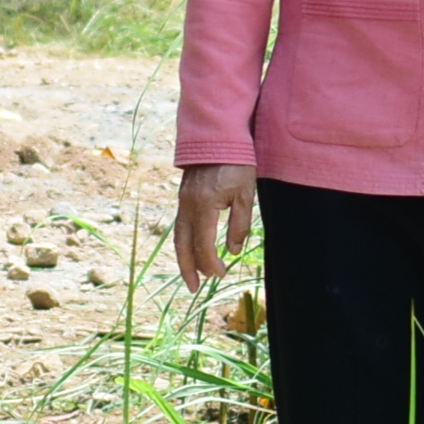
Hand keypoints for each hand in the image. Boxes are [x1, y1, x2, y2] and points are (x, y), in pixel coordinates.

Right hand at [172, 161, 255, 291]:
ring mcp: (183, 200)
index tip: (221, 274)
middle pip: (183, 245)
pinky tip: (191, 249)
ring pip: (178, 236)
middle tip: (194, 289)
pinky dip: (184, 242)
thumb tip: (232, 251)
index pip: (203, 245)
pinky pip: (180, 224)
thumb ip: (240, 224)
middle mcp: (188, 205)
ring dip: (183, 258)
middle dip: (188, 269)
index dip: (211, 263)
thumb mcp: (246, 194)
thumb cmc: (236, 162)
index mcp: (204, 206)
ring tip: (191, 275)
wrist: (218, 134)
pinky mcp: (184, 195)